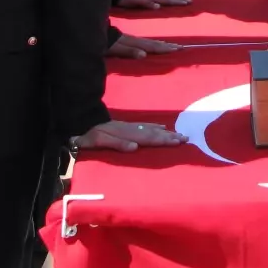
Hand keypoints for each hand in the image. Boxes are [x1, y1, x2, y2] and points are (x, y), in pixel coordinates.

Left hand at [73, 120, 187, 152]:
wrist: (82, 120)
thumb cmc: (90, 135)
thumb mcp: (99, 141)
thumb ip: (117, 144)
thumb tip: (136, 147)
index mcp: (127, 134)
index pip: (148, 139)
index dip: (163, 141)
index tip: (178, 142)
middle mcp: (132, 129)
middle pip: (153, 134)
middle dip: (170, 137)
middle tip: (186, 138)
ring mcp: (130, 126)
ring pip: (151, 129)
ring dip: (166, 132)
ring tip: (179, 134)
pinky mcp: (127, 126)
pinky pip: (145, 125)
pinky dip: (155, 127)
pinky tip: (162, 127)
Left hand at [107, 33, 182, 58]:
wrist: (88, 29)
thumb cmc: (100, 43)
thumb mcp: (114, 48)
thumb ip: (129, 51)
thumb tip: (144, 55)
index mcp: (131, 43)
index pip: (150, 46)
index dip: (163, 48)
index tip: (177, 49)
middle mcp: (132, 40)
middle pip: (151, 44)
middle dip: (165, 46)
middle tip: (180, 47)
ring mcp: (127, 39)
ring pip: (147, 42)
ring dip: (160, 44)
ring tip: (172, 45)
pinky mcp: (122, 40)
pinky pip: (140, 42)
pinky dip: (149, 43)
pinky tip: (154, 42)